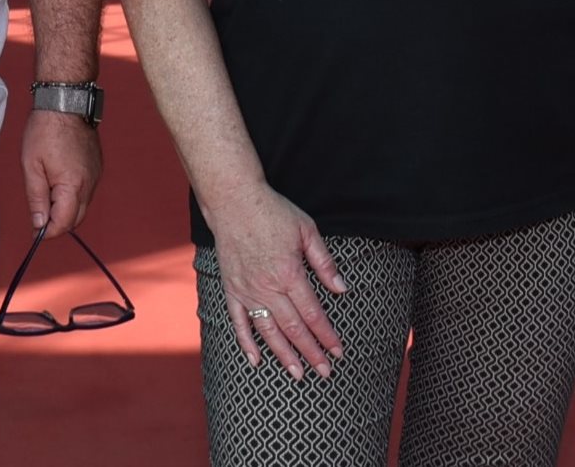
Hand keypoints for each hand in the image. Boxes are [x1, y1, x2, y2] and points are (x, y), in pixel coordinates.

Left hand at [21, 109, 100, 238]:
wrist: (65, 102)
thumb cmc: (44, 131)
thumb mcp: (31, 166)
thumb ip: (36, 198)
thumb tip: (39, 225)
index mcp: (73, 185)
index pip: (64, 223)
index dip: (48, 232)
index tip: (35, 233)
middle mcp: (89, 183)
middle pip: (76, 218)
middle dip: (58, 223)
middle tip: (39, 216)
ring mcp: (96, 174)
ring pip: (82, 205)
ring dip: (66, 208)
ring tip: (46, 192)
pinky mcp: (97, 166)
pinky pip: (87, 190)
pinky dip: (73, 194)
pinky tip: (58, 181)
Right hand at [205, 183, 346, 381]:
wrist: (233, 200)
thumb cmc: (273, 211)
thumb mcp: (307, 230)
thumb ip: (324, 262)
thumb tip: (342, 289)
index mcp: (290, 274)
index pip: (313, 314)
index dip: (327, 336)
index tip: (338, 352)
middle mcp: (268, 288)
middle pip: (293, 329)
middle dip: (311, 353)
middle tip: (324, 373)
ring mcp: (247, 291)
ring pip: (268, 331)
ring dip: (284, 355)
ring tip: (297, 374)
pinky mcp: (232, 289)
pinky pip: (239, 322)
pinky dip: (247, 343)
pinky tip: (256, 361)